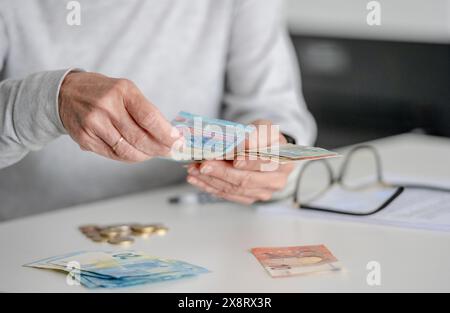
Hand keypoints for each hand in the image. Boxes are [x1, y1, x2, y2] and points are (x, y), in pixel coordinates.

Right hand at [59, 72, 181, 161]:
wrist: (65, 93)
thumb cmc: (103, 92)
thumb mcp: (126, 91)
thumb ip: (145, 111)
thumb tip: (169, 135)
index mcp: (122, 91)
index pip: (149, 117)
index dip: (166, 133)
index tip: (177, 141)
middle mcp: (106, 106)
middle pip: (140, 137)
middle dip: (159, 148)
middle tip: (170, 152)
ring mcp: (93, 123)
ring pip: (127, 150)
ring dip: (145, 156)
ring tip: (154, 154)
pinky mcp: (84, 138)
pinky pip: (113, 154)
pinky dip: (129, 157)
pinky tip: (137, 154)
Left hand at [186, 120, 294, 203]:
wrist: (263, 149)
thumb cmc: (263, 137)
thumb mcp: (262, 127)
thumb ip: (255, 134)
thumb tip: (242, 144)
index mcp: (284, 159)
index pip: (266, 162)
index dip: (249, 161)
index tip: (234, 160)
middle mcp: (278, 178)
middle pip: (247, 179)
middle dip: (222, 172)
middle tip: (204, 164)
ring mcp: (264, 191)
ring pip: (235, 189)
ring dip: (211, 180)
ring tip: (194, 170)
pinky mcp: (251, 198)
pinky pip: (229, 195)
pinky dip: (211, 187)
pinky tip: (198, 180)